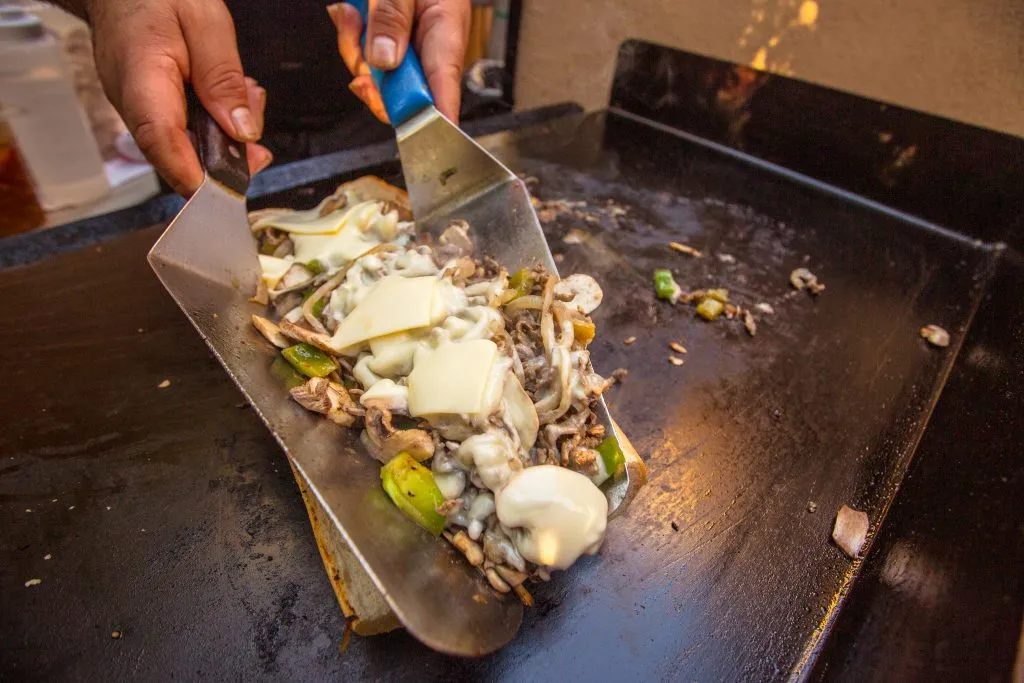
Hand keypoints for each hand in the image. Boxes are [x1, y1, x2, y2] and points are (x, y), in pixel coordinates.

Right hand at [88, 0, 271, 194]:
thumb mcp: (205, 21)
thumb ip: (224, 78)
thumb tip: (243, 131)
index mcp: (142, 76)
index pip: (161, 140)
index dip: (193, 176)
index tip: (224, 194)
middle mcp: (131, 101)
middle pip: (177, 155)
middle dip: (224, 158)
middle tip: (258, 149)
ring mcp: (135, 107)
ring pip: (183, 145)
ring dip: (224, 136)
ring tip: (248, 100)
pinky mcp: (146, 107)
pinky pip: (181, 129)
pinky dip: (212, 123)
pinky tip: (230, 100)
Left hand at [328, 0, 470, 123]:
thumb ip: (391, 19)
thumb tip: (384, 63)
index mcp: (446, 37)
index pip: (445, 97)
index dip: (431, 126)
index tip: (419, 141)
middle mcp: (430, 49)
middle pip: (402, 96)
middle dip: (372, 83)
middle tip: (358, 60)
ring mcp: (409, 47)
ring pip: (378, 77)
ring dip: (355, 51)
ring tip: (352, 16)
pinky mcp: (391, 40)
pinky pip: (367, 56)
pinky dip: (352, 37)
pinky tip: (350, 14)